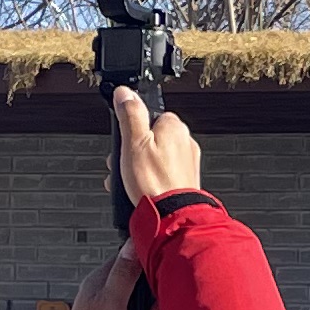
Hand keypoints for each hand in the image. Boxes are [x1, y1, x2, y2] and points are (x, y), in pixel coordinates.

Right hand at [109, 85, 200, 208]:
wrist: (172, 216)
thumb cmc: (154, 182)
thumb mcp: (133, 142)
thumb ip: (130, 114)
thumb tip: (125, 92)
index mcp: (174, 126)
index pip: (149, 116)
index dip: (130, 130)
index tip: (122, 142)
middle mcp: (185, 141)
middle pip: (150, 138)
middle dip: (132, 152)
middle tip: (122, 165)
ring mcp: (187, 163)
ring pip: (155, 158)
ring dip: (138, 168)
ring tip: (129, 182)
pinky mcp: (185, 181)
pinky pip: (162, 175)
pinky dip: (149, 181)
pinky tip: (141, 191)